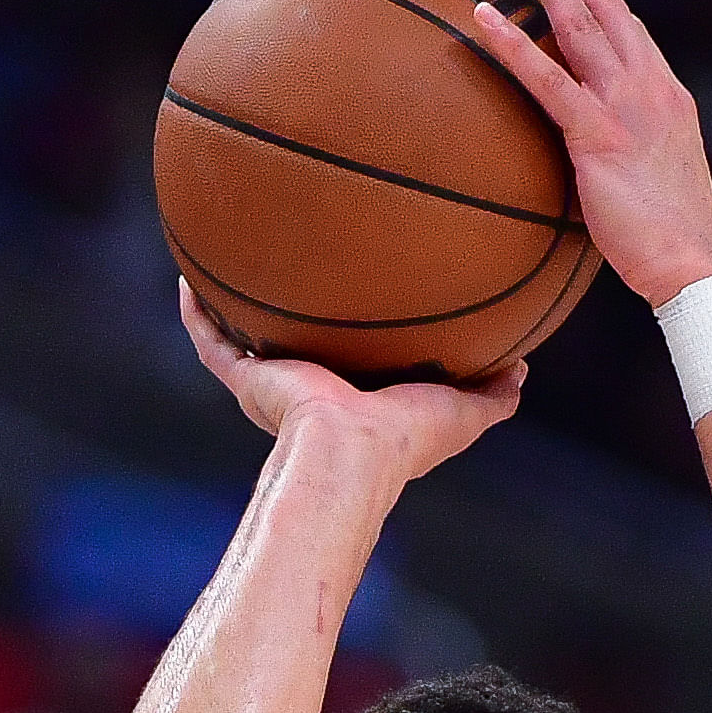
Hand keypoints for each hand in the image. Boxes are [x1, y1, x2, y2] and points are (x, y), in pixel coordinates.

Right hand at [174, 279, 521, 466]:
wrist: (351, 451)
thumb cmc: (406, 440)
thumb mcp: (464, 412)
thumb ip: (494, 394)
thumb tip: (524, 368)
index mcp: (355, 400)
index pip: (352, 362)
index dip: (355, 335)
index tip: (358, 298)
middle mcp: (310, 392)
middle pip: (295, 347)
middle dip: (292, 316)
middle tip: (292, 269)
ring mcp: (273, 386)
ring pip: (245, 340)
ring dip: (234, 307)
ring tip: (226, 261)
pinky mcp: (247, 379)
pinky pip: (211, 340)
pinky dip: (197, 313)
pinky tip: (187, 277)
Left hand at [465, 0, 711, 307]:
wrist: (693, 267)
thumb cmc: (671, 241)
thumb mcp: (656, 181)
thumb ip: (630, 153)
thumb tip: (598, 161)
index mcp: (667, 95)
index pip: (627, 28)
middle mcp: (651, 87)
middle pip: (605, 7)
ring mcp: (627, 107)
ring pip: (579, 25)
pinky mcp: (599, 136)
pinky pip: (548, 81)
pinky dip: (514, 45)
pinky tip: (482, 18)